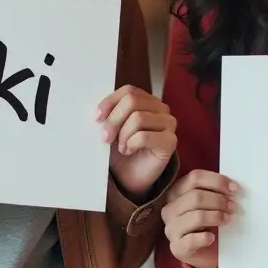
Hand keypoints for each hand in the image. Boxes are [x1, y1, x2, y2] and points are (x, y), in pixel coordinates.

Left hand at [97, 86, 177, 200]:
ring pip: (138, 118)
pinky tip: (129, 150)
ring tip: (121, 147)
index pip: (129, 91)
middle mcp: (161, 109)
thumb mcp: (111, 128)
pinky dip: (130, 144)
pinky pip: (143, 136)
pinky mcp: (170, 141)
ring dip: (122, 135)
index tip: (97, 118)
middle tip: (105, 138)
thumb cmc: (120, 150)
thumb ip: (109, 114)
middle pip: (132, 101)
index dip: (110, 102)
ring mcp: (168, 124)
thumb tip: (99, 111)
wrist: (130, 177)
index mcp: (147, 101)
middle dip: (113, 120)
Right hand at [161, 170, 237, 267]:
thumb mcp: (209, 204)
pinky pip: (191, 240)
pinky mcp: (177, 248)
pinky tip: (212, 237)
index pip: (194, 178)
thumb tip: (232, 187)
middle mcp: (170, 209)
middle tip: (232, 206)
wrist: (205, 253)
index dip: (216, 181)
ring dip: (216, 216)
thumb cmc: (208, 224)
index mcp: (175, 193)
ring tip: (228, 219)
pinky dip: (205, 238)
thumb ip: (215, 192)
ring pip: (196, 216)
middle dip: (218, 200)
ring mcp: (171, 229)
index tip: (234, 188)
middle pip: (195, 197)